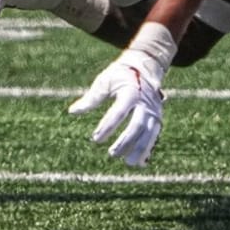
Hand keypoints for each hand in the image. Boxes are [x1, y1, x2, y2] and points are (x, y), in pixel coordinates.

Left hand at [69, 25, 174, 166]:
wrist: (145, 66)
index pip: (119, 111)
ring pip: (149, 133)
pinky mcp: (158, 117)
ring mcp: (154, 111)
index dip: (107, 126)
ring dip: (140, 149)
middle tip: (112, 153)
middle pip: (137, 125)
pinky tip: (141, 162)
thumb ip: (91, 98)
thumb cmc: (120, 74)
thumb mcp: (105, 81)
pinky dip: (148, 148)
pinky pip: (155, 135)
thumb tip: (72, 112)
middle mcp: (145, 102)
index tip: (95, 138)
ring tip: (128, 163)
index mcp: (130, 90)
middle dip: (126, 141)